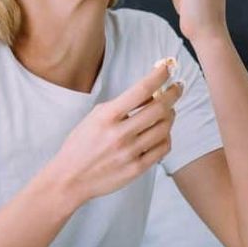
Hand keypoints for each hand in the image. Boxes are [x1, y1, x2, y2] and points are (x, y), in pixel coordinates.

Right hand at [46, 62, 183, 205]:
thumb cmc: (82, 144)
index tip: (168, 68)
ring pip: (164, 127)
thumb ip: (121, 105)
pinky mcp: (137, 168)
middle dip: (173, 93)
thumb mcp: (95, 117)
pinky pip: (163, 148)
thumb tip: (151, 92)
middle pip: (159, 108)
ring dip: (170, 114)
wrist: (71, 178)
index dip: (159, 76)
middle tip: (177, 87)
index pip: (141, 90)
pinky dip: (166, 136)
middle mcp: (119, 134)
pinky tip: (162, 132)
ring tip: (168, 110)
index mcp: (107, 116)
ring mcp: (130, 153)